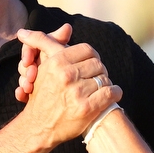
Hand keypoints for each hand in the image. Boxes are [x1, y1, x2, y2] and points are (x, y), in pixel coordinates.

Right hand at [15, 23, 70, 103]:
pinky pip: (22, 92)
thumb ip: (61, 42)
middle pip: (24, 63)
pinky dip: (21, 93)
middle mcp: (38, 64)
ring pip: (23, 78)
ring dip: (24, 81)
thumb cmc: (70, 70)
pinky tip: (22, 95)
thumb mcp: (62, 56)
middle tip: (31, 75)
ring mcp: (34, 79)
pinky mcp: (33, 93)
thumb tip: (67, 26)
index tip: (28, 60)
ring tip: (28, 88)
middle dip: (26, 69)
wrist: (70, 101)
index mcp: (43, 52)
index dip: (27, 52)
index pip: (29, 48)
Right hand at [16, 28, 122, 145]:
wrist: (39, 126)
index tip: (89, 66)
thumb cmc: (43, 95)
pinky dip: (115, 93)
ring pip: (105, 78)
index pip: (87, 49)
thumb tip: (66, 26)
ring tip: (99, 89)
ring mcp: (77, 92)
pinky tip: (111, 95)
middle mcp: (66, 75)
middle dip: (98, 71)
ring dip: (105, 83)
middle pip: (98, 63)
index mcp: (57, 62)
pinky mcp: (86, 108)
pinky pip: (111, 93)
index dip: (91, 57)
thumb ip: (52, 43)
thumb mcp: (43, 66)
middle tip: (94, 79)